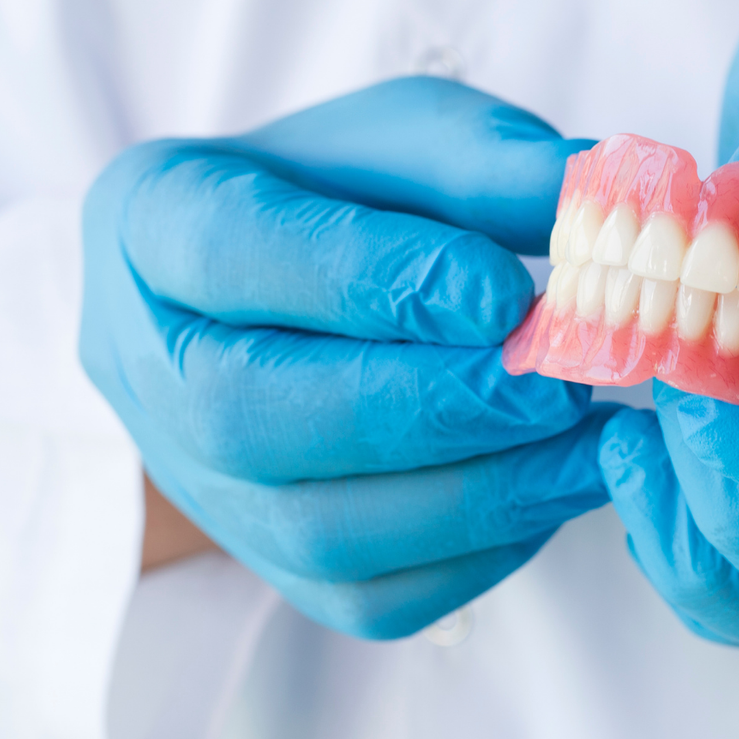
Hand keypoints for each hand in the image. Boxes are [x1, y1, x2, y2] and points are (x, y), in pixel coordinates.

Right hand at [82, 78, 610, 637]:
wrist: (292, 289)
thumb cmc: (339, 194)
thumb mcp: (404, 140)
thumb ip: (484, 161)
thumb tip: (593, 192)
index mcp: (150, 219)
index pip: (233, 253)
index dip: (370, 278)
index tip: (505, 292)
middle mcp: (145, 366)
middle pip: (252, 414)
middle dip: (426, 407)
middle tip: (558, 385)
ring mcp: (198, 482)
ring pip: (315, 530)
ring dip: (475, 495)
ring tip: (589, 446)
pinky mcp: (269, 563)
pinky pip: (370, 598)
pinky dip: (479, 554)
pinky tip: (551, 490)